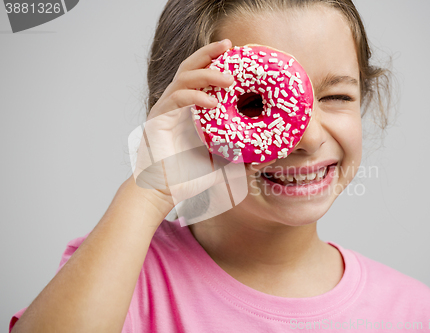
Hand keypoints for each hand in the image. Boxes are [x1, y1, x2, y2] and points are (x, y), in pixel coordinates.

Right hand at [130, 39, 274, 217]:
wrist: (163, 193)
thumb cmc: (188, 178)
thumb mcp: (221, 165)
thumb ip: (238, 158)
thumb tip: (263, 157)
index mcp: (189, 110)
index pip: (201, 77)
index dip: (217, 63)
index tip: (238, 55)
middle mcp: (176, 105)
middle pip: (190, 67)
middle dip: (209, 53)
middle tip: (229, 46)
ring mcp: (166, 110)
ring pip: (184, 78)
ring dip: (207, 74)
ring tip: (230, 79)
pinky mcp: (157, 119)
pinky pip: (177, 99)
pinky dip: (196, 97)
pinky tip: (213, 102)